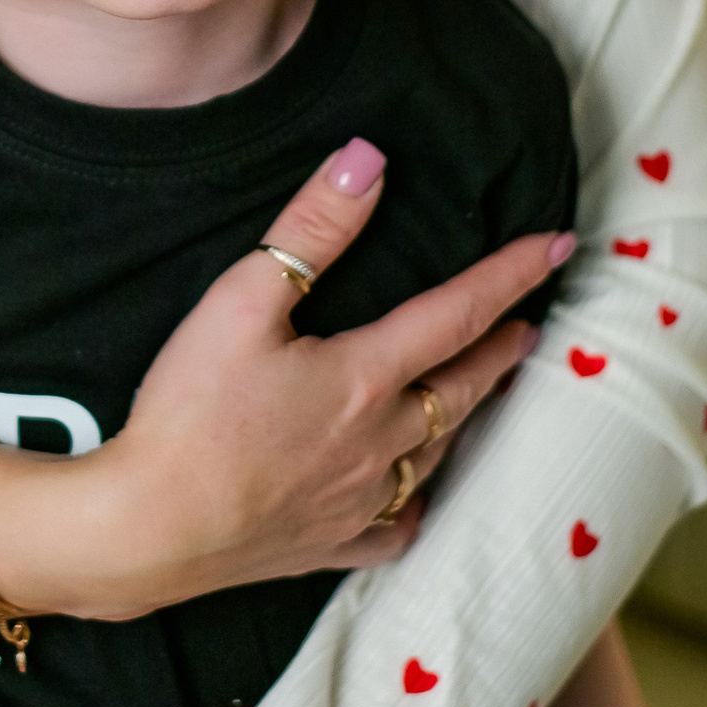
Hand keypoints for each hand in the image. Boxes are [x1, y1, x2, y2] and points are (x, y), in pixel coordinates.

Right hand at [73, 145, 566, 618]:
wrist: (149, 528)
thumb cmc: (189, 410)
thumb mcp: (240, 301)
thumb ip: (310, 230)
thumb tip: (370, 161)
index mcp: (364, 377)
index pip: (456, 313)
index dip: (509, 275)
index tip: (557, 246)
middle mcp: (381, 441)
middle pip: (463, 386)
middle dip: (502, 347)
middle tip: (530, 324)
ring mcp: (361, 501)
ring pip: (438, 453)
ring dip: (466, 414)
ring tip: (478, 391)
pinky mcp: (330, 546)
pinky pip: (395, 527)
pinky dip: (413, 504)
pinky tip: (410, 494)